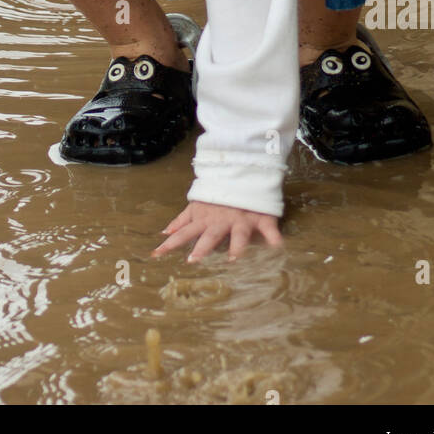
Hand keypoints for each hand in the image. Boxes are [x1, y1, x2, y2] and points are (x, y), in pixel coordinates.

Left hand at [151, 200, 281, 262]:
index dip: (171, 243)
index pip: (185, 232)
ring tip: (234, 259)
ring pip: (238, 235)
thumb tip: (164, 232)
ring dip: (236, 246)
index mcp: (205, 219)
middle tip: (193, 260)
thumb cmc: (218, 195)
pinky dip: (273, 237)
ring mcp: (242, 219)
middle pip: (211, 236)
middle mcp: (222, 221)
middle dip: (202, 247)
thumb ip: (182, 220)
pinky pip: (269, 228)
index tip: (156, 254)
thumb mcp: (198, 205)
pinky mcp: (261, 218)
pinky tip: (277, 246)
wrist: (242, 174)